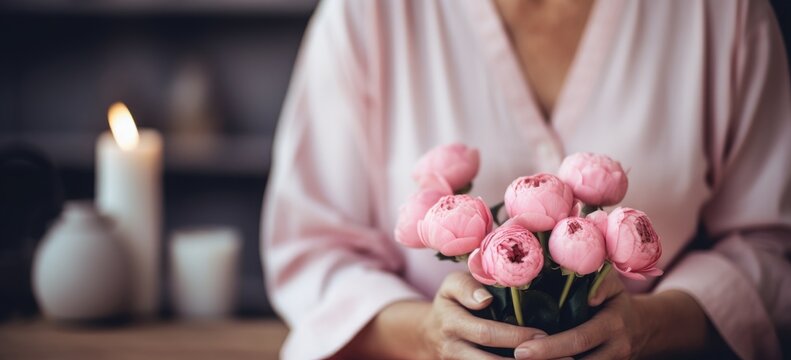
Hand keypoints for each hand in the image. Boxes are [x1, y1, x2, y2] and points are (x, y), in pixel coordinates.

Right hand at [420, 271, 548, 358]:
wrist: (429, 333)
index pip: (485, 333)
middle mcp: (454, 349)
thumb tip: (486, 299)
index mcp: (451, 323)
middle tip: (562, 357)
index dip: (515, 336)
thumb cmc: (450, 302)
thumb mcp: (451, 285)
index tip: (543, 334)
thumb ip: (466, 286)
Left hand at [514, 271, 649, 359]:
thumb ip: (600, 282)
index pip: (579, 339)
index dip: (550, 347)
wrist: (646, 327)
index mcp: (612, 325)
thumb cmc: (617, 299)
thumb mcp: (612, 283)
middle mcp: (614, 349)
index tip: (521, 350)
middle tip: (516, 357)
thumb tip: (588, 296)